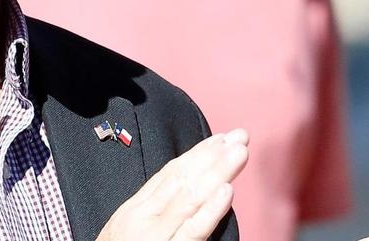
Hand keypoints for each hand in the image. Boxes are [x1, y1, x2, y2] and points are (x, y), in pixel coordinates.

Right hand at [97, 128, 248, 240]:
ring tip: (239, 153)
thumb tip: (184, 187)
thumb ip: (154, 208)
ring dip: (217, 173)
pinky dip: (210, 211)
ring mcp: (156, 236)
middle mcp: (144, 218)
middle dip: (212, 156)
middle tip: (239, 136)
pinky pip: (192, 232)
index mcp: (135, 209)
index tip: (220, 139)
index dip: (197, 154)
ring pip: (190, 198)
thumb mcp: (128, 227)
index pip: (170, 174)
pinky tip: (226, 192)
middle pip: (182, 179)